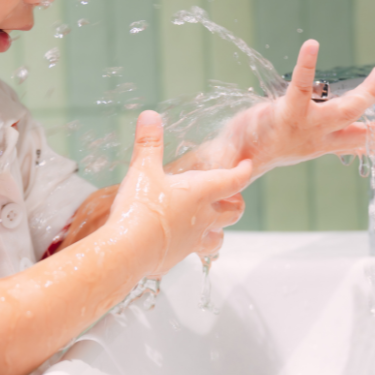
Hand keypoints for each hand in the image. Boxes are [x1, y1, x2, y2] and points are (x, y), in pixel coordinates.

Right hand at [108, 111, 251, 276]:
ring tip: (210, 224)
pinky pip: (191, 253)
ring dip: (218, 230)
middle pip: (233, 212)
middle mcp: (202, 218)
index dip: (242, 171)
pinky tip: (176, 242)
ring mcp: (191, 241)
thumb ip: (149, 142)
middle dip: (235, 203)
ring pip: (218, 238)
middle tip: (230, 196)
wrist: (128, 250)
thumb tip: (150, 116)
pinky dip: (189, 247)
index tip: (246, 166)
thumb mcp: (142, 169)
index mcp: (199, 192)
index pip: (232, 180)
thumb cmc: (140, 209)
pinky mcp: (176, 258)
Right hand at [217, 40, 374, 175]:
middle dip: (367, 94)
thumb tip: (216, 163)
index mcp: (286, 121)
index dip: (304, 68)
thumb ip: (231, 148)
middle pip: (345, 112)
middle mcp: (309, 130)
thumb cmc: (238, 143)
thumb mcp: (233, 139)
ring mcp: (321, 138)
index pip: (298, 89)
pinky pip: (357, 143)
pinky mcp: (325, 143)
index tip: (312, 44)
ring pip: (360, 133)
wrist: (245, 164)